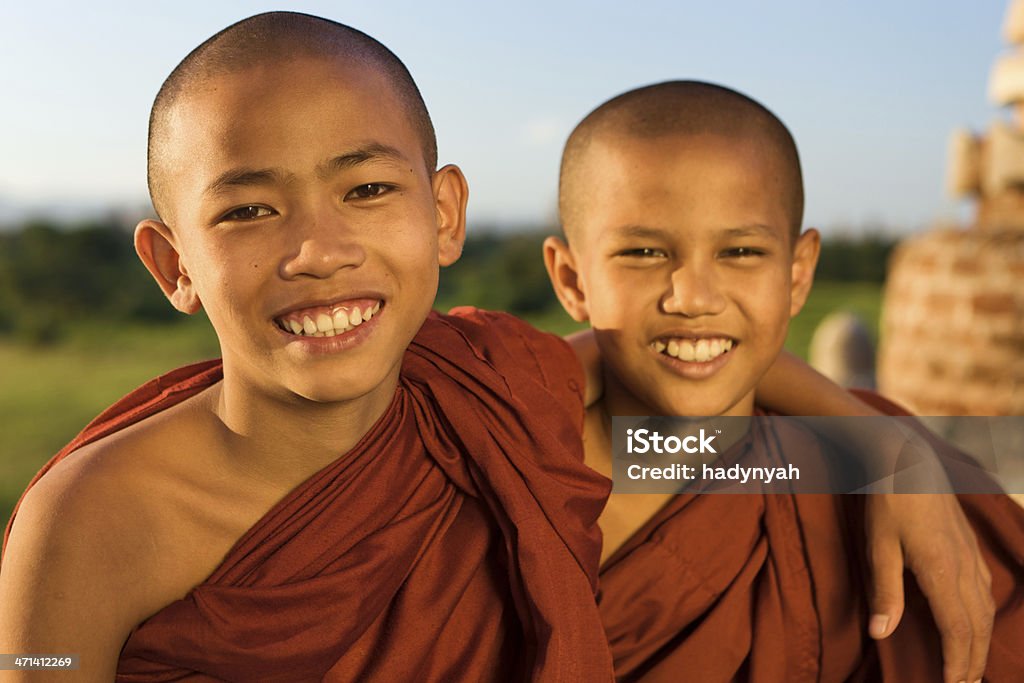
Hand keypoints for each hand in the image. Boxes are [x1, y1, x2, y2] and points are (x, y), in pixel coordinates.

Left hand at [864, 493, 993, 682]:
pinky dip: (982, 617)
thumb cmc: (887, 501)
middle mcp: (964, 567)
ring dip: (980, 642)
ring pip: (984, 610)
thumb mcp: (878, 546)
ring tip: (972, 667)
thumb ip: (884, 591)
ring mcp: (970, 555)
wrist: (907, 458)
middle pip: (977, 626)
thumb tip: (880, 633)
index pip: (957, 629)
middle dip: (973, 661)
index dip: (956, 661)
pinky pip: (983, 591)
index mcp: (941, 570)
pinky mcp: (968, 546)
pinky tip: (975, 623)